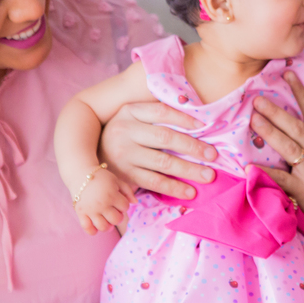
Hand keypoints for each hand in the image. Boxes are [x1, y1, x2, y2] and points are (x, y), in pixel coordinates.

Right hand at [73, 168, 135, 234]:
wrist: (80, 174)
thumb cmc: (100, 177)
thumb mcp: (116, 180)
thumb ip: (128, 191)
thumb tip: (136, 203)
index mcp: (112, 195)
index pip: (125, 207)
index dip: (124, 205)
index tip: (119, 200)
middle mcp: (102, 204)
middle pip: (116, 220)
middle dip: (118, 216)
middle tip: (114, 211)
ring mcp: (90, 210)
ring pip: (103, 227)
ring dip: (108, 225)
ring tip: (106, 220)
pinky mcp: (80, 213)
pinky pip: (87, 228)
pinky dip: (92, 231)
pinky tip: (95, 226)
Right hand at [99, 102, 217, 198]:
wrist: (90, 154)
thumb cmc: (124, 133)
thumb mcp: (133, 117)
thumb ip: (157, 115)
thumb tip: (196, 118)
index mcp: (130, 111)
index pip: (162, 112)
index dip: (185, 119)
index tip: (206, 127)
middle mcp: (124, 130)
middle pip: (165, 138)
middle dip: (192, 147)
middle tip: (213, 155)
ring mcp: (123, 154)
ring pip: (162, 163)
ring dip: (188, 170)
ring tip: (209, 176)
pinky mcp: (123, 175)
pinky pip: (153, 182)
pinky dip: (173, 187)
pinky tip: (190, 192)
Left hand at [249, 71, 303, 241]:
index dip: (299, 93)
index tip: (287, 76)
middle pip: (296, 126)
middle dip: (276, 111)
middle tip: (258, 98)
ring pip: (288, 146)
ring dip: (269, 131)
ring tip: (253, 119)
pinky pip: (281, 178)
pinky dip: (264, 172)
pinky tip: (248, 166)